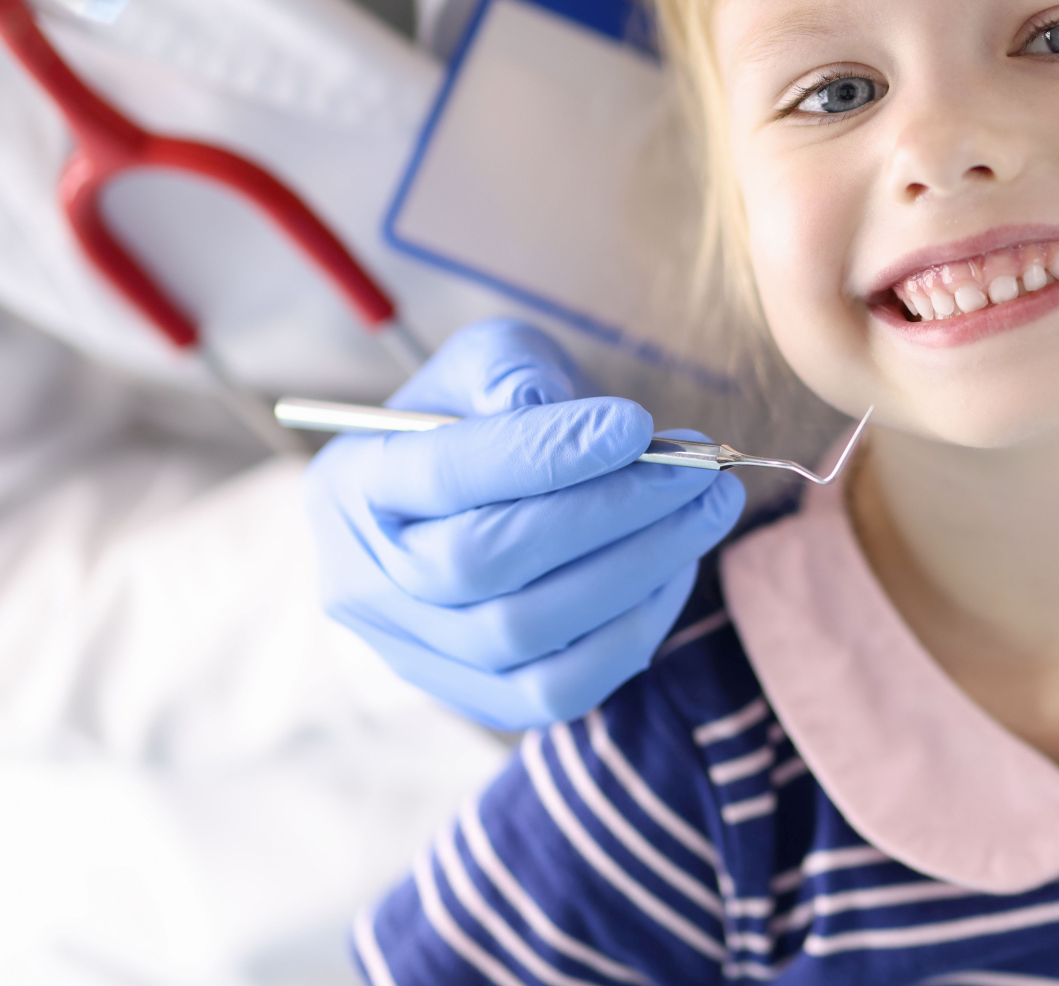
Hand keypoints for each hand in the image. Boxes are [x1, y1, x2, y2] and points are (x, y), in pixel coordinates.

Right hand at [305, 319, 743, 729]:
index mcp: (351, 482)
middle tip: (697, 471)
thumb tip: (566, 414)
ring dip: (638, 569)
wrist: (474, 492)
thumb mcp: (485, 360)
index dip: (547, 453)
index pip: (447, 473)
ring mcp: (413, 652)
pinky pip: (558, 690)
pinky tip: (676, 569)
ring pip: (527, 633)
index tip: (638, 425)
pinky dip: (632, 631)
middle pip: (485, 562)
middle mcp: (364, 579)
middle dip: (609, 513)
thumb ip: (510, 368)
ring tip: (707, 509)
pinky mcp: (474, 698)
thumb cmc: (484, 414)